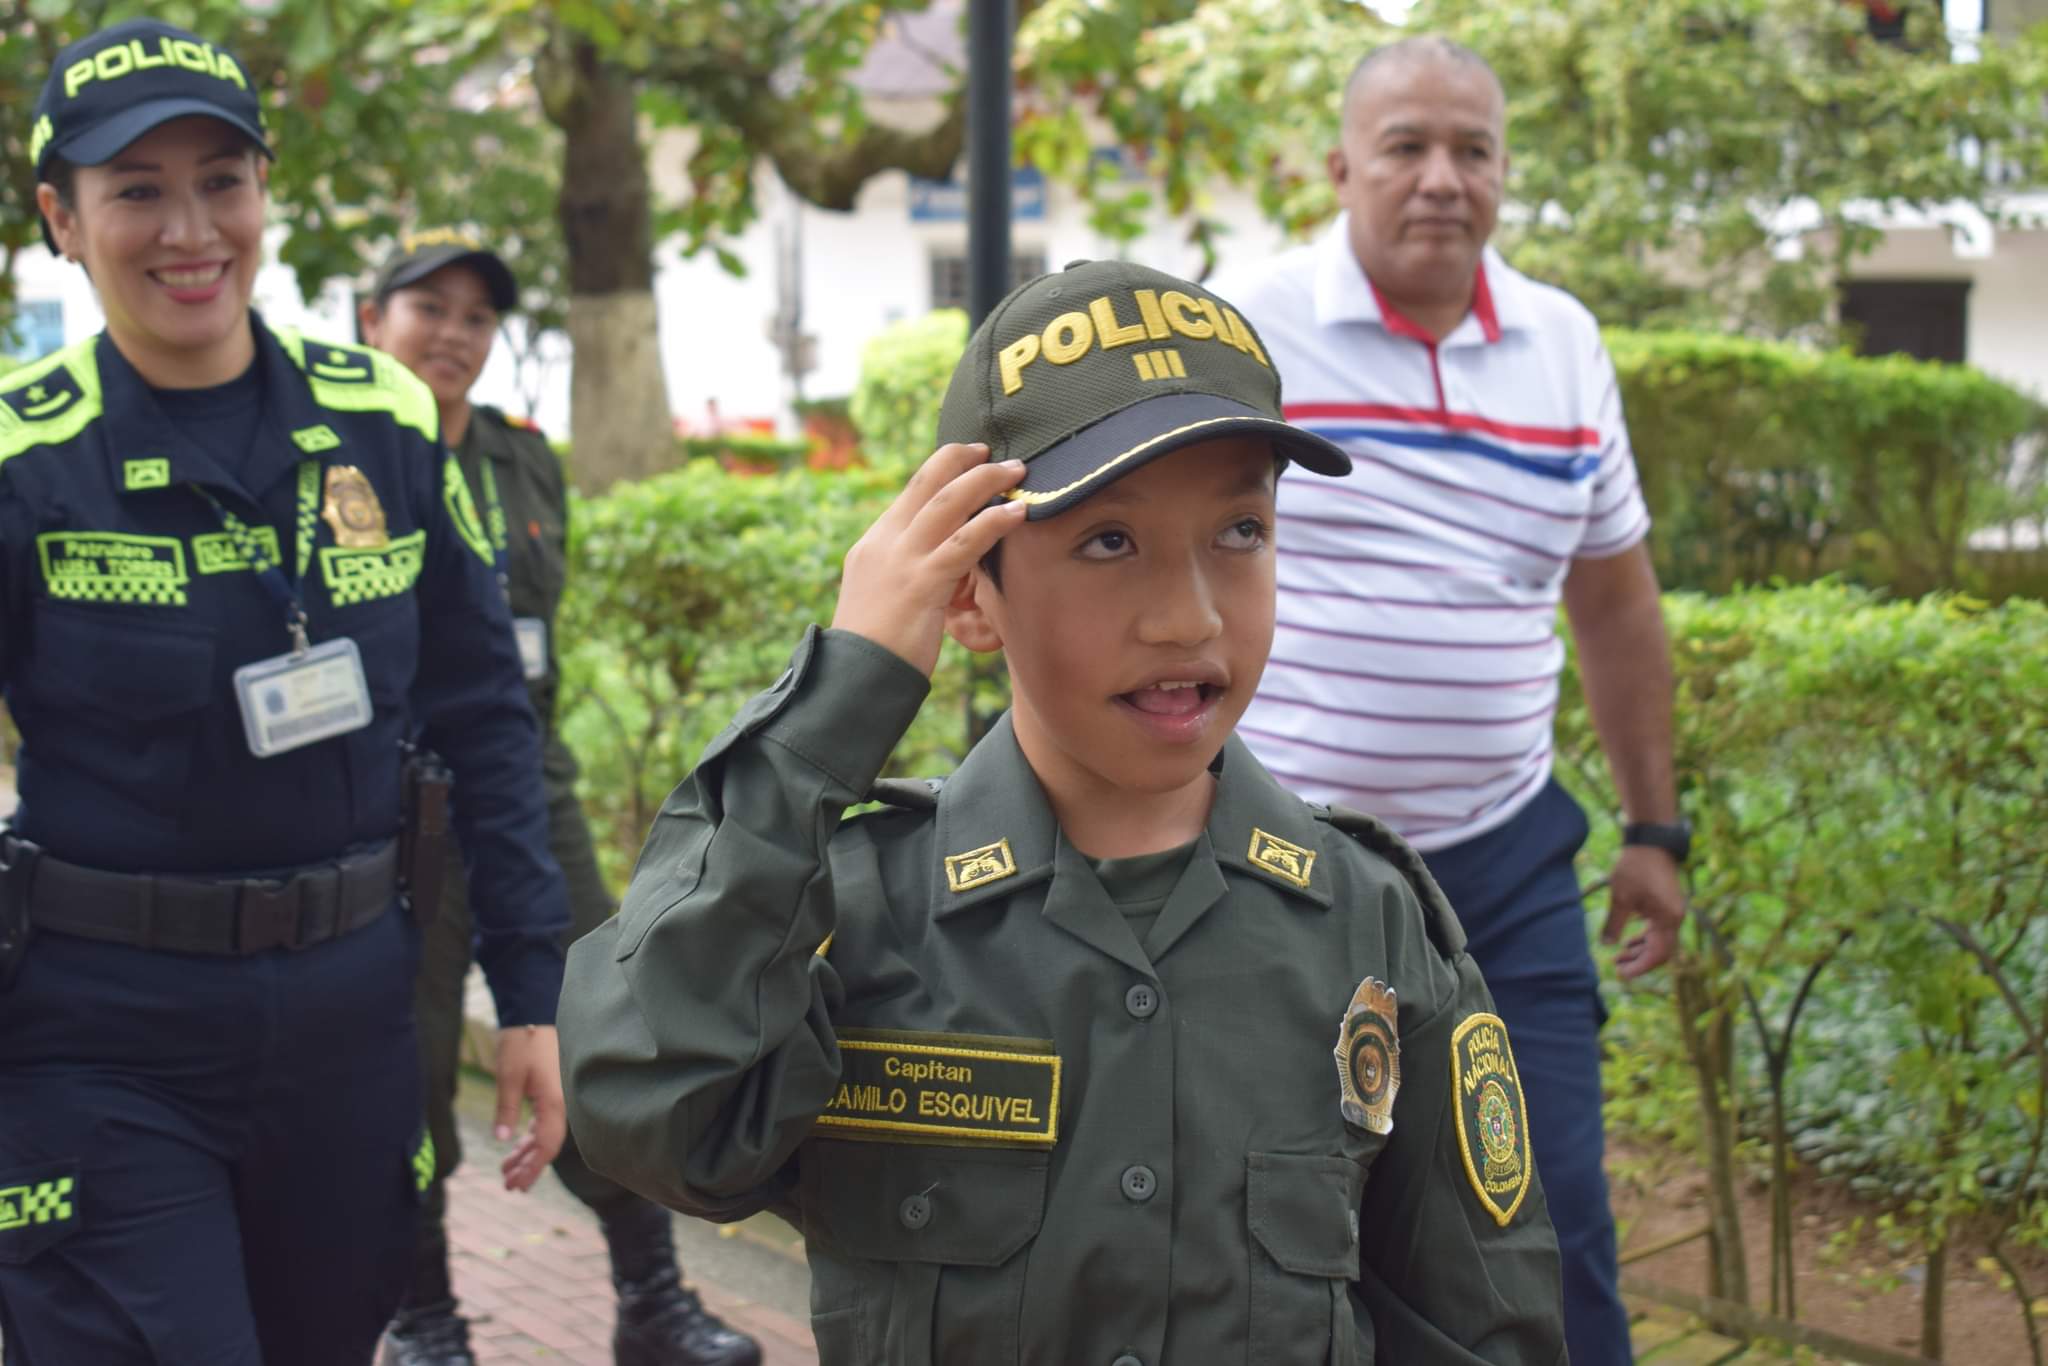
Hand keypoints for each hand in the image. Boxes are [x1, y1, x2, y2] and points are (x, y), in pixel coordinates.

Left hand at [493, 1024, 565, 1191]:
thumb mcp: (509, 1077)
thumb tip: (503, 1140)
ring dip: (526, 1153)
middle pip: (547, 1145)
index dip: (532, 1167)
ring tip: (506, 1169)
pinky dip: (529, 1137)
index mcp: (553, 1103)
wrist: (534, 1015)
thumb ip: (507, 1109)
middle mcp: (559, 1104)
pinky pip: (543, 1123)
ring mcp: (556, 1098)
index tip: (516, 1184)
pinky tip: (516, 1145)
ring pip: (544, 1135)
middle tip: (509, 1185)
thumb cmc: (523, 1044)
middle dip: (529, 1166)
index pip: (546, 1145)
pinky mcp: (549, 1092)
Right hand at [831, 443, 1026, 676]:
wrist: (854, 676)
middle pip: (928, 482)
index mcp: (874, 542)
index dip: (943, 467)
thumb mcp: (883, 595)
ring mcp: (903, 560)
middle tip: (996, 453)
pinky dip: (994, 522)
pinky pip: (965, 542)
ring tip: (1018, 472)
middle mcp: (886, 542)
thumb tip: (940, 563)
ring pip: (949, 502)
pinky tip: (1018, 513)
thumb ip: (906, 571)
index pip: (912, 491)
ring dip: (987, 481)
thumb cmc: (876, 646)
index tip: (970, 456)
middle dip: (965, 460)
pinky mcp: (923, 583)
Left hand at [1600, 845, 1686, 979]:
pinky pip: (1658, 930)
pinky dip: (1644, 938)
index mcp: (1668, 919)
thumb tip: (1606, 945)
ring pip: (1659, 941)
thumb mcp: (1620, 897)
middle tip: (1616, 966)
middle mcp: (1675, 918)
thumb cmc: (1636, 868)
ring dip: (1640, 950)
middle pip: (1660, 951)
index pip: (1658, 954)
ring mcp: (1672, 912)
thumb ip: (1614, 924)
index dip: (1640, 967)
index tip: (1622, 974)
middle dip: (1639, 961)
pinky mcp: (1667, 906)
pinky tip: (1628, 942)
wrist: (1651, 842)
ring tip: (1618, 957)